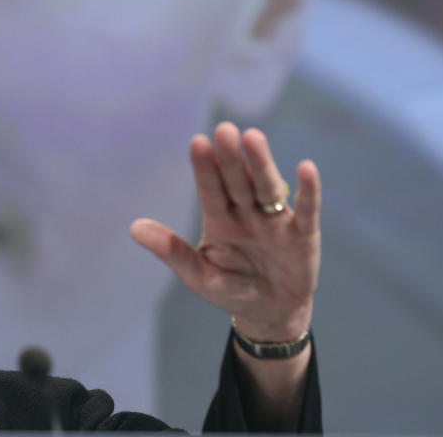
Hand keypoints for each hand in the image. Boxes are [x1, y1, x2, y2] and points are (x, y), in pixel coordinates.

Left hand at [130, 122, 320, 340]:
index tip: (197, 142)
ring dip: (261, 164)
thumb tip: (133, 228)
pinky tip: (305, 168)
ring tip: (253, 138)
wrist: (270, 312)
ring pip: (267, 187)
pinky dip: (308, 191)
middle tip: (224, 129)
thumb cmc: (230, 289)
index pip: (210, 189)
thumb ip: (173, 252)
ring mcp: (275, 220)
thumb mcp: (199, 276)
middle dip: (230, 157)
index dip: (204, 167)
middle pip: (237, 181)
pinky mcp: (303, 234)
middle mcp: (246, 212)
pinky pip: (307, 210)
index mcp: (219, 218)